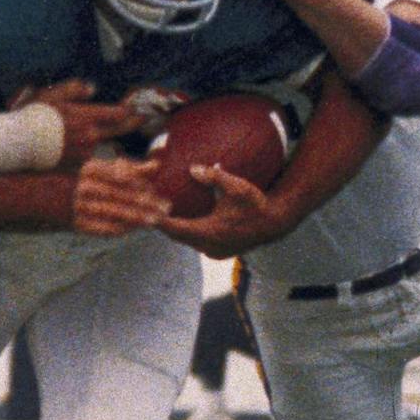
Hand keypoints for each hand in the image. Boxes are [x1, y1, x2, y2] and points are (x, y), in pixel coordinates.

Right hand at [22, 80, 151, 166]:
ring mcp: (84, 154)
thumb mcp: (53, 94)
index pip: (116, 114)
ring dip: (95, 140)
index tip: (137, 109)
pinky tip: (66, 148)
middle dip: (130, 123)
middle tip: (142, 119)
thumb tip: (92, 88)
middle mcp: (90, 136)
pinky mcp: (75, 168)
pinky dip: (81, 153)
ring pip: (97, 144)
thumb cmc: (33, 116)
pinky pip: (84, 158)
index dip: (128, 111)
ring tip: (75, 135)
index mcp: (87, 117)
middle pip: (116, 130)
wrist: (18, 143)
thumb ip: (75, 89)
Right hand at [70, 157, 169, 236]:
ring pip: (116, 213)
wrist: (46, 200)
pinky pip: (105, 228)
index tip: (160, 192)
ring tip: (156, 220)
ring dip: (139, 218)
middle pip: (122, 196)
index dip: (143, 186)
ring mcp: (79, 207)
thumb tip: (157, 166)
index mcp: (90, 169)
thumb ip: (130, 169)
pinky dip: (123, 228)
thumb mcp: (102, 170)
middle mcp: (84, 187)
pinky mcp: (77, 225)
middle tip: (166, 208)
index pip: (123, 178)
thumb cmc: (83, 182)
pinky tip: (137, 228)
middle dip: (147, 203)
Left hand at [158, 164, 290, 257]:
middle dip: (164, 225)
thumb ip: (214, 177)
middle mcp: (209, 246)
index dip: (158, 221)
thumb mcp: (237, 187)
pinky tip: (183, 220)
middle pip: (178, 237)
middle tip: (149, 210)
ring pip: (187, 241)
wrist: (275, 223)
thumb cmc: (256, 204)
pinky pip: (197, 242)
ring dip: (176, 230)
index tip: (145, 212)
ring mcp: (214, 252)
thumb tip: (192, 168)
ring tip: (163, 215)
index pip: (175, 229)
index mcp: (210, 233)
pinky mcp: (219, 252)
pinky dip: (188, 232)